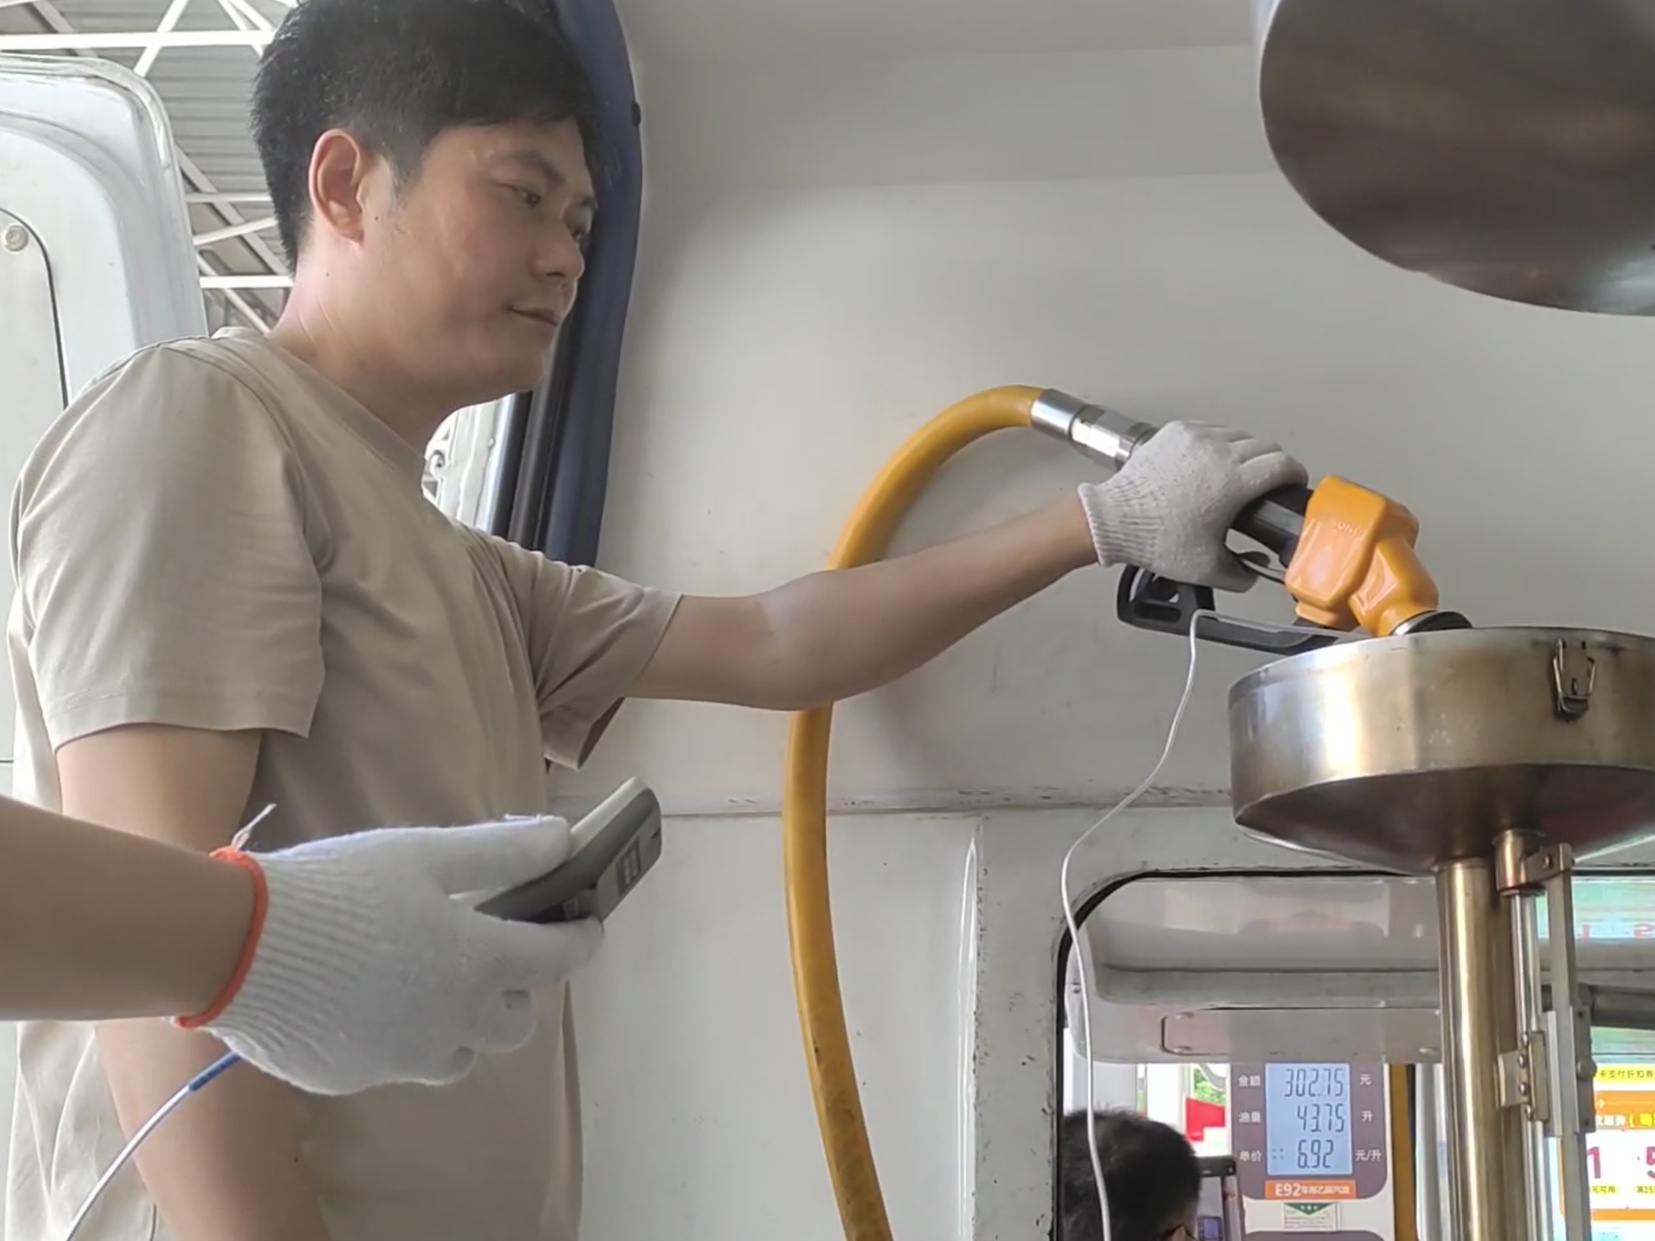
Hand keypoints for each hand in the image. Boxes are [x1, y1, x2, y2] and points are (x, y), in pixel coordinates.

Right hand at [190, 815, 600, 1094]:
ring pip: (462, 1051)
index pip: (559, 958)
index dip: (581, 937)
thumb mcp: (424, 854)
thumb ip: (502, 852)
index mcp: (479, 963)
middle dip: (518, 988)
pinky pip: (404, 1060)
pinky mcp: (360, 1075)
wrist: (236, 947)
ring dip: (464, 1020)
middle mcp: (454, 1022)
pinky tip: (375, 996)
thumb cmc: (338, 890)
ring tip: (433, 978)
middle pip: (516, 1021)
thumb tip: (563, 840)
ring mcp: (406, 1057)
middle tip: (494, 951)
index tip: (588, 924)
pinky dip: (407, 1032)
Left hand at [1077, 420, 1306, 589]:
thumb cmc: (1155, 540)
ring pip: (1239, 434)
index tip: (1294, 482)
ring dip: (1247, 451)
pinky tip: (1211, 463)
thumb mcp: (1207, 568)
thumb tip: (1257, 570)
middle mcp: (1218, 452)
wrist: (1114, 519)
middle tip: (1268, 482)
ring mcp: (1196, 437)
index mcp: (1233, 482)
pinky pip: (1211, 430)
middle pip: (1266, 446)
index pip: (1283, 464)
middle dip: (1273, 463)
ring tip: (1239, 472)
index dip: (1295, 474)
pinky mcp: (1176, 431)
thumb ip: (1242, 574)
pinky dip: (1218, 443)